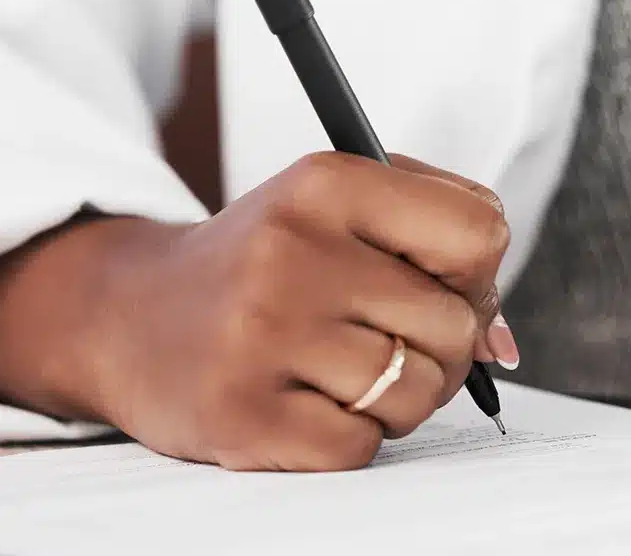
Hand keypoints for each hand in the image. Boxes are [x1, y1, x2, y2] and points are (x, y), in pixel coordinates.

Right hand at [84, 152, 515, 469]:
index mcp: (325, 184)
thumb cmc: (263, 264)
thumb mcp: (337, 213)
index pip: (479, 232)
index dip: (478, 273)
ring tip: (345, 371)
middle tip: (387, 338)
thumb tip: (502, 344)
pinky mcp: (242, 415)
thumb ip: (440, 247)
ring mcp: (262, 335)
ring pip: (415, 390)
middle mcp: (290, 251)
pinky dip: (352, 437)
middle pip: (453, 323)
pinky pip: (362, 446)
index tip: (444, 285)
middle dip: (439, 345)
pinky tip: (307, 403)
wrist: (128, 315)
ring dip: (399, 397)